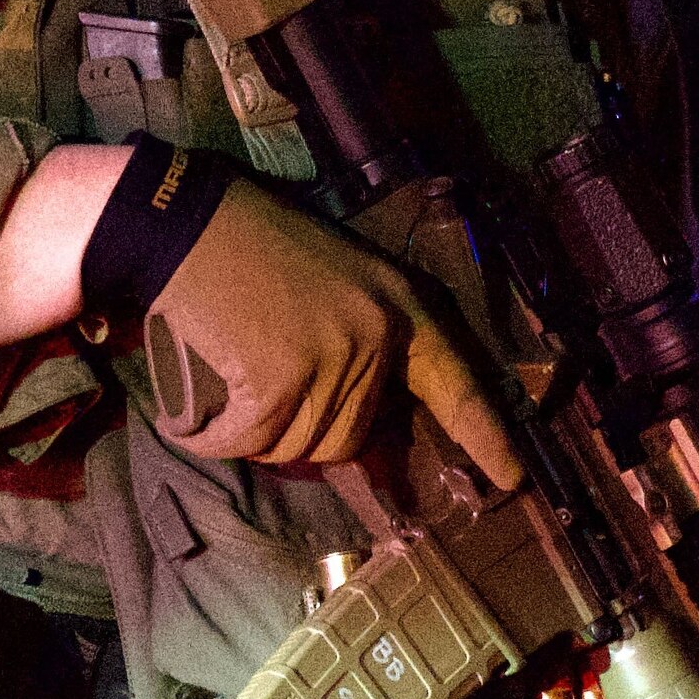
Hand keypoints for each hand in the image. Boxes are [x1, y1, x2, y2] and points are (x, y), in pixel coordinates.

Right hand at [138, 182, 522, 486]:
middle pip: (351, 436)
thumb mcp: (338, 283)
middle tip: (264, 387)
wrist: (186, 220)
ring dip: (260, 434)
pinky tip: (201, 418)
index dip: (485, 434)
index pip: (455, 382)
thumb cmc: (255, 246)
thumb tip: (363, 433)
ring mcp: (330, 359)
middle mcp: (377, 336)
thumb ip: (365, 345)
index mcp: (400, 306)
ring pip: (303, 447)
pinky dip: (219, 438)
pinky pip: (254, 443)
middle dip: (304, 426)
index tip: (512, 478)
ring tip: (233, 385)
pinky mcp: (278, 381)